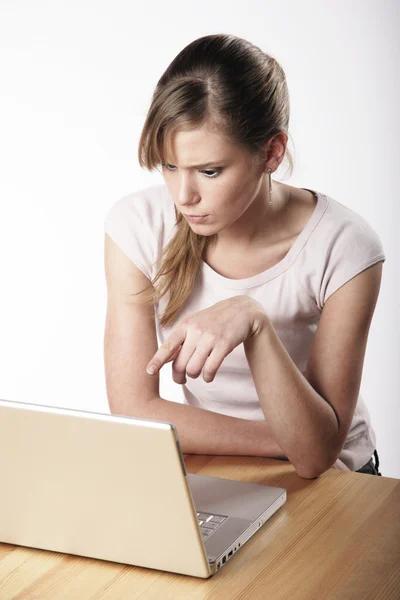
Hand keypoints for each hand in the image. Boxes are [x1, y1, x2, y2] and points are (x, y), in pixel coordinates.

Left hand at [146, 296, 265, 383]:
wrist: (240, 310)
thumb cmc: (213, 320)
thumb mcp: (194, 323)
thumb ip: (181, 339)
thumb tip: (165, 360)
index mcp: (185, 326)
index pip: (167, 346)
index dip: (157, 361)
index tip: (149, 372)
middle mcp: (195, 331)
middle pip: (180, 364)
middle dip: (179, 376)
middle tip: (181, 380)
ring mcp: (210, 337)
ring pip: (193, 369)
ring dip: (194, 376)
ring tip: (198, 373)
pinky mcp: (223, 344)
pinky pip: (210, 369)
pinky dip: (208, 377)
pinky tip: (209, 376)